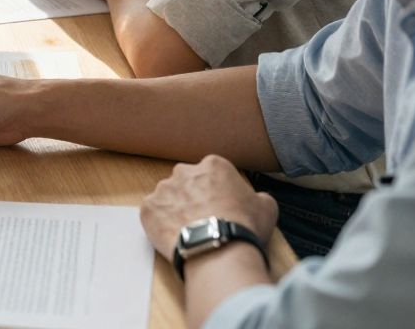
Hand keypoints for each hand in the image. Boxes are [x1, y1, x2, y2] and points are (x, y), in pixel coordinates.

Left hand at [140, 155, 277, 263]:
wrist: (218, 249)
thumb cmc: (242, 227)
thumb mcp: (266, 207)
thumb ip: (256, 196)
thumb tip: (256, 200)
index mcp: (213, 165)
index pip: (211, 172)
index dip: (215, 190)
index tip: (218, 204)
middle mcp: (184, 172)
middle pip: (186, 182)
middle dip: (192, 197)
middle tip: (203, 218)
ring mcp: (163, 190)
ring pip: (167, 198)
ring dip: (175, 210)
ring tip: (189, 231)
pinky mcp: (148, 208)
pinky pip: (152, 214)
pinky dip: (160, 224)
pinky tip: (175, 236)